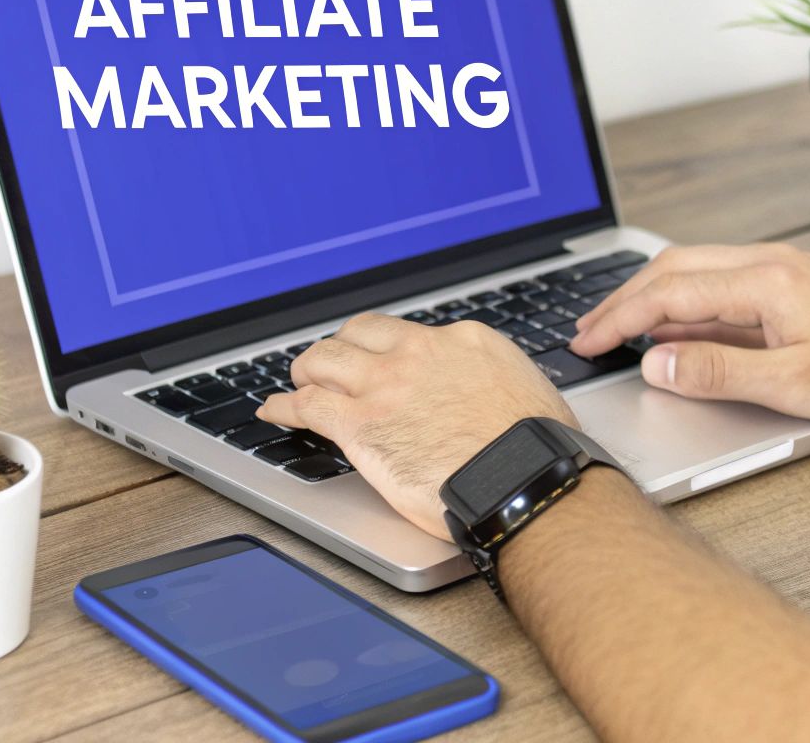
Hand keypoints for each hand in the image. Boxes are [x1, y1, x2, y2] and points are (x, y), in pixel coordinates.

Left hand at [256, 315, 575, 540]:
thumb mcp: (523, 388)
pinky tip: (274, 409)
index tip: (385, 361)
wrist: (522, 475)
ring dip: (307, 370)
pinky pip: (306, 405)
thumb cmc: (535, 445)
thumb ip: (491, 381)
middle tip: (333, 364)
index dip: (388, 349)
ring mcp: (384, 386)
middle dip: (341, 348)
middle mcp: (418, 353)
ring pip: (323, 360)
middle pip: (359, 334)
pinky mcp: (359, 425)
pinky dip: (283, 406)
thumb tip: (489, 394)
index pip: (408, 333)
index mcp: (462, 341)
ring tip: (300, 382)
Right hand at [569, 243, 809, 426]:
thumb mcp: (793, 385)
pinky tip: (678, 332)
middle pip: (675, 268)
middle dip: (625, 300)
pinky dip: (687, 303)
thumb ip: (720, 373)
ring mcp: (783, 269)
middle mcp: (770, 263)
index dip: (621, 319)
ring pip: (697, 270)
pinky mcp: (794, 283)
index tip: (588, 342)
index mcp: (766, 281)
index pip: (671, 293)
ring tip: (620, 329)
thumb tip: (658, 366)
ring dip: (654, 298)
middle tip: (588, 333)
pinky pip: (724, 282)